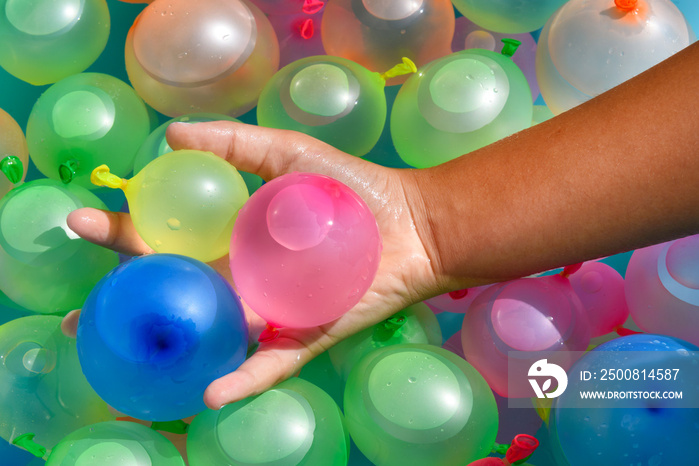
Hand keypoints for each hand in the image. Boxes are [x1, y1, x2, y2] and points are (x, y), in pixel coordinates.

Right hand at [63, 121, 450, 408]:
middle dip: (125, 305)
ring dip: (170, 352)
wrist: (411, 224)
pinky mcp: (302, 337)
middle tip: (78, 317)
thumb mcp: (288, 154)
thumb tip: (170, 135)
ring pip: (210, 337)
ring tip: (125, 360)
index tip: (83, 221)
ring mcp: (269, 312)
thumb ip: (235, 145)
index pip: (166, 237)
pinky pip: (267, 365)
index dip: (121, 232)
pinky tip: (211, 391)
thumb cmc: (353, 188)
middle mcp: (242, 279)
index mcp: (232, 238)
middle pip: (175, 294)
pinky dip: (241, 379)